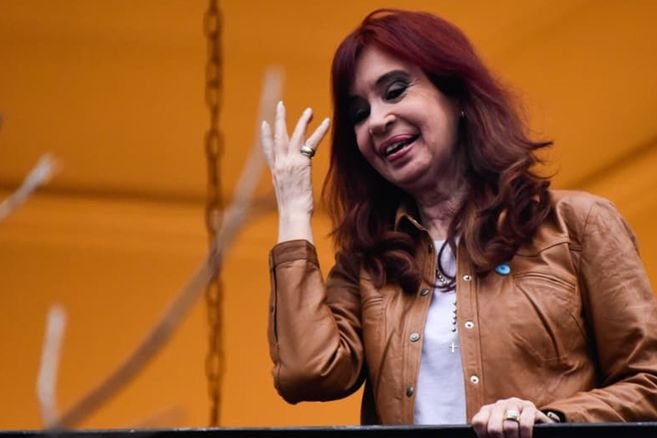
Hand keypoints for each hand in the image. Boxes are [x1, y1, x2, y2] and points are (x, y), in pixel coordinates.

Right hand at [260, 101, 329, 242]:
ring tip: (309, 110)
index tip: (265, 124)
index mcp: (275, 171)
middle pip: (278, 136)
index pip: (268, 150)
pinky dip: (320, 131)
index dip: (266, 136)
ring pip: (295, 135)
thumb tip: (292, 191)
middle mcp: (280, 164)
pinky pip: (312, 143)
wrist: (293, 213)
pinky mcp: (301, 162)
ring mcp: (289, 161)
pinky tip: (326, 121)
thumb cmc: (291, 211)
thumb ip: (288, 186)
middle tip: (281, 105)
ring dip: (302, 121)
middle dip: (279, 119)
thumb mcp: (285, 196)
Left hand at [471, 397, 555, 437]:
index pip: (479, 423)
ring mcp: (514, 404)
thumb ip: (490, 434)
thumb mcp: (499, 430)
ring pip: (509, 427)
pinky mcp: (529, 407)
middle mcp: (499, 405)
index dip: (484, 436)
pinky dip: (525, 436)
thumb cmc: (513, 430)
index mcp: (487, 410)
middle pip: (494, 428)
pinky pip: (525, 424)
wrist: (536, 423)